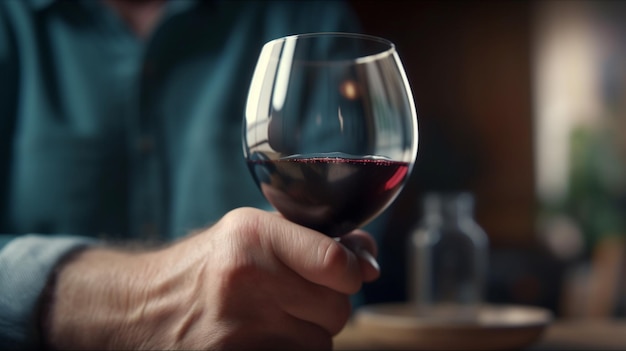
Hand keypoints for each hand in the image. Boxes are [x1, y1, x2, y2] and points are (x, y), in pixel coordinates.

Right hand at [42, 207, 379, 349]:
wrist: (145, 306)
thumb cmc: (211, 265)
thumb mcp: (255, 232)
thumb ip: (314, 239)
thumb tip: (369, 262)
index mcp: (254, 235)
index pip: (336, 264)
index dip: (351, 272)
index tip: (345, 274)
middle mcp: (247, 280)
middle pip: (337, 310)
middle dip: (326, 305)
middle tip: (293, 297)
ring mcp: (239, 330)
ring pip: (322, 343)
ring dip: (308, 334)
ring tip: (272, 319)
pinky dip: (291, 350)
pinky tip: (263, 338)